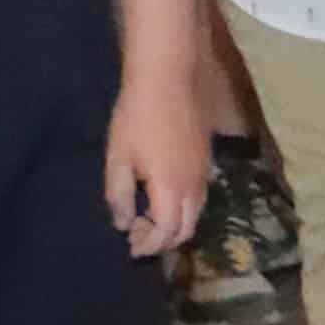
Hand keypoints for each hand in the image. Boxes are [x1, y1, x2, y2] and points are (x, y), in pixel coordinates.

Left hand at [107, 70, 210, 254]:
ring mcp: (204, 173)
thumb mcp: (117, 158)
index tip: (130, 245)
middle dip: (163, 241)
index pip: (165, 233)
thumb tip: (123, 222)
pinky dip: (183, 208)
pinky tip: (164, 197)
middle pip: (186, 230)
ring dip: (175, 225)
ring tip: (150, 219)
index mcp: (171, 190)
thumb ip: (118, 196)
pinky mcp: (207, 160)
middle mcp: (194, 188)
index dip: (148, 245)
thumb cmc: (137, 117)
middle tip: (138, 236)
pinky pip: (200, 197)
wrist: (168, 79)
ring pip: (196, 214)